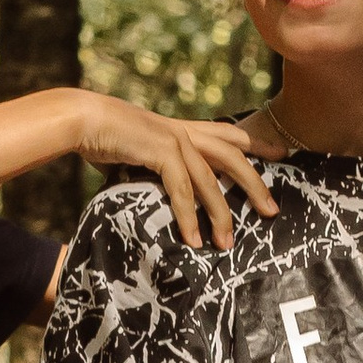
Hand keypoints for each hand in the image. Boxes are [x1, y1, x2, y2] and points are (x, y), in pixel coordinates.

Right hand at [64, 94, 278, 249]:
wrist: (82, 118)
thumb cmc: (101, 136)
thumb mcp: (135, 151)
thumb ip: (152, 167)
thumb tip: (155, 187)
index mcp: (181, 129)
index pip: (227, 135)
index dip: (256, 145)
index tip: (280, 156)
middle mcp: (184, 132)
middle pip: (232, 157)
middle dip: (255, 184)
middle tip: (272, 210)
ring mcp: (175, 140)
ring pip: (211, 180)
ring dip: (221, 215)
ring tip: (227, 244)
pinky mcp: (161, 151)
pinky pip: (182, 190)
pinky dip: (189, 217)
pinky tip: (193, 239)